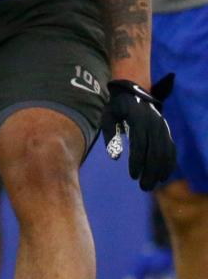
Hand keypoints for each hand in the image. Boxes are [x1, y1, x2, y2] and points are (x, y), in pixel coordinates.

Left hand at [101, 75, 175, 191]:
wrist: (133, 91)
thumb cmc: (116, 107)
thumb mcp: (107, 117)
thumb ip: (110, 136)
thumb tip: (115, 158)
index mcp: (138, 119)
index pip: (140, 144)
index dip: (137, 162)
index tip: (133, 176)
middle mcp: (154, 123)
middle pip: (155, 151)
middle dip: (150, 171)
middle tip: (143, 187)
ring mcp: (162, 127)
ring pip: (165, 152)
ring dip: (160, 171)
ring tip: (151, 185)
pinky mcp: (166, 131)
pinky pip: (171, 149)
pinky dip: (169, 164)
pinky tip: (163, 176)